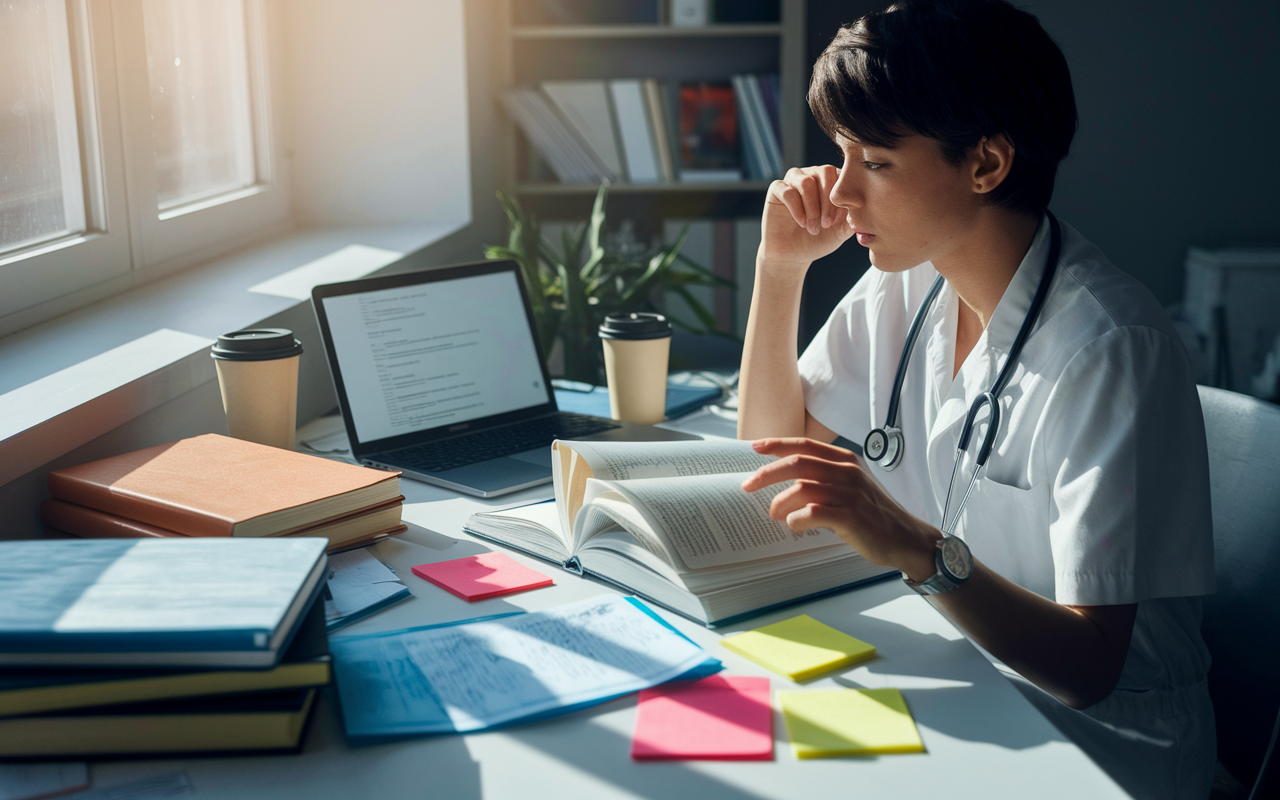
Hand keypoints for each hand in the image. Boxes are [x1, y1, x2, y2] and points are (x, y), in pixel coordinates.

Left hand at [741, 438, 939, 580]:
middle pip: (797, 464)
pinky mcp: (850, 516)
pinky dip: (796, 519)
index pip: (805, 445)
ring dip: (780, 503)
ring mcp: (850, 493)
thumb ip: (825, 477)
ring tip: (774, 514)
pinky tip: (795, 525)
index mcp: (846, 461)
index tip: (755, 447)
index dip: (777, 444)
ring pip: (801, 489)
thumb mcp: (852, 485)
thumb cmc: (873, 513)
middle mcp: (848, 472)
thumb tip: (786, 481)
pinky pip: (812, 513)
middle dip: (766, 474)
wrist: (905, 538)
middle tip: (747, 485)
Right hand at [757, 166, 854, 277]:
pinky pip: (787, 191)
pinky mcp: (777, 189)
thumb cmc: (819, 240)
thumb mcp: (841, 232)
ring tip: (814, 228)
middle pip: (824, 172)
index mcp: (832, 180)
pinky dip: (797, 209)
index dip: (842, 196)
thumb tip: (864, 210)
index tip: (840, 220)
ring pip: (806, 181)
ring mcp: (794, 180)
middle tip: (827, 224)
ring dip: (812, 208)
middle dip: (827, 201)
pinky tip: (801, 223)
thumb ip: (852, 220)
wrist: (793, 254)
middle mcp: (814, 175)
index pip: (842, 175)